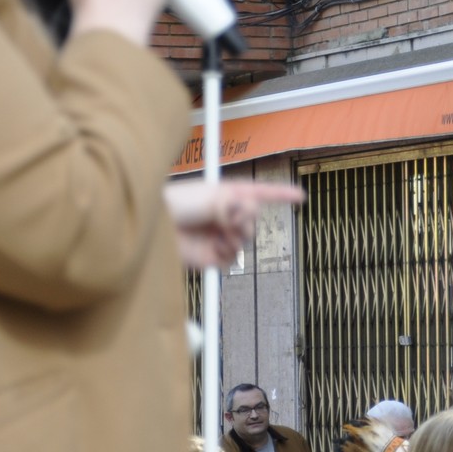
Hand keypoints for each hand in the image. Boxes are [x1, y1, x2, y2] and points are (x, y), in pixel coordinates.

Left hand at [164, 180, 304, 268]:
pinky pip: (231, 258)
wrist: (151, 229)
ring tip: (221, 236)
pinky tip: (215, 247)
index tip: (301, 196)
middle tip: (231, 220)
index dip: (281, 194)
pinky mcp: (211, 255)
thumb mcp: (208, 197)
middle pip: (254, 220)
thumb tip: (245, 215)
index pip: (259, 193)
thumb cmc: (173, 204)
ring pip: (245, 241)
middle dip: (247, 221)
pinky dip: (227, 253)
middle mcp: (224, 215)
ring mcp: (219, 235)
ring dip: (237, 238)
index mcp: (225, 195)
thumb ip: (231, 206)